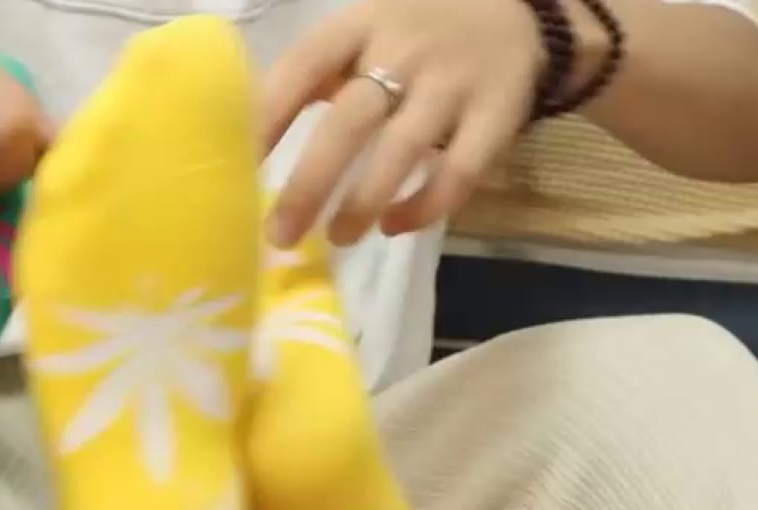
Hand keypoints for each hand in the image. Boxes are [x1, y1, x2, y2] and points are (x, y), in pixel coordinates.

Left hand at [261, 0, 546, 246]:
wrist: (517, 8)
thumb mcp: (365, 28)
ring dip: (362, 202)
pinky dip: (426, 206)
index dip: (268, 118)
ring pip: (401, 150)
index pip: (303, 69)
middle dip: (310, 184)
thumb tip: (253, 135)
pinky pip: (460, 171)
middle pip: (349, 122)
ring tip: (337, 238)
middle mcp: (404, 51)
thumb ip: (320, 73)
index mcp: (360, 25)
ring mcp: (452, 84)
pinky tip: (395, 226)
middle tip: (281, 234)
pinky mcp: (497, 115)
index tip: (240, 170)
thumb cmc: (416, 28)